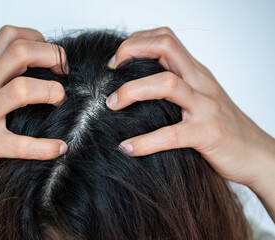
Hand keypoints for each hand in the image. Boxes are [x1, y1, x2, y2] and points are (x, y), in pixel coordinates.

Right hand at [0, 25, 67, 208]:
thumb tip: (29, 77)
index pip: (10, 37)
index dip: (39, 40)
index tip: (52, 58)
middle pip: (20, 52)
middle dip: (51, 56)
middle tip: (63, 73)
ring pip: (22, 89)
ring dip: (51, 92)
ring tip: (59, 101)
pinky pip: (20, 144)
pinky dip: (45, 146)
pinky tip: (59, 148)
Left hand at [106, 27, 274, 219]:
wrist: (257, 155)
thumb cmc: (223, 128)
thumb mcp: (200, 99)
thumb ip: (176, 88)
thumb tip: (138, 87)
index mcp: (196, 73)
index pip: (165, 39)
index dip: (137, 42)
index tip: (117, 60)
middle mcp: (200, 83)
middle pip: (166, 47)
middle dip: (131, 52)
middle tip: (111, 71)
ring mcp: (206, 107)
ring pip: (167, 84)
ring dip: (132, 90)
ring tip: (112, 105)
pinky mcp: (208, 134)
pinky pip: (171, 134)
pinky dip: (144, 142)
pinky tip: (127, 148)